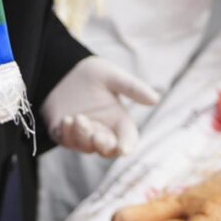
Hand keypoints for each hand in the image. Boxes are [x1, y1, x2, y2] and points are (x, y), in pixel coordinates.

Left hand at [42, 56, 160, 157]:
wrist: (64, 70)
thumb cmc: (93, 73)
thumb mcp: (113, 76)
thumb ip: (133, 88)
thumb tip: (156, 99)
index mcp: (119, 120)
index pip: (128, 139)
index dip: (127, 145)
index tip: (123, 149)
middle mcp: (103, 130)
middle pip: (108, 149)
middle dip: (103, 146)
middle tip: (97, 136)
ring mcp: (84, 134)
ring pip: (86, 147)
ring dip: (83, 136)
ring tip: (78, 117)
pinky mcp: (65, 133)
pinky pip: (67, 141)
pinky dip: (67, 134)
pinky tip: (66, 120)